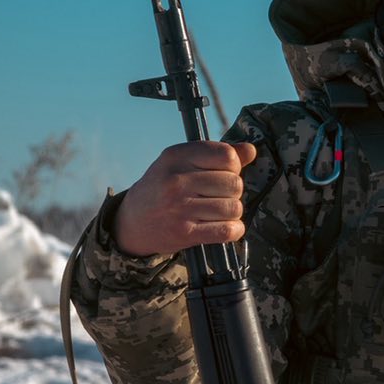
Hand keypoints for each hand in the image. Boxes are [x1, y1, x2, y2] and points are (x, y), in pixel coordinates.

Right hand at [113, 141, 257, 256]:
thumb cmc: (164, 188)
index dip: (233, 166)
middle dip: (232, 191)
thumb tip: (251, 150)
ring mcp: (179, 207)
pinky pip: (228, 231)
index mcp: (176, 156)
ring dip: (231, 212)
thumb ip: (218, 154)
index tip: (222, 172)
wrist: (132, 221)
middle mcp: (176, 180)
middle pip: (234, 183)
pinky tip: (223, 226)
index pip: (227, 156)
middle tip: (216, 195)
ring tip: (216, 211)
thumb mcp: (182, 163)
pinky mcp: (184, 233)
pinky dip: (233, 230)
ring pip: (234, 208)